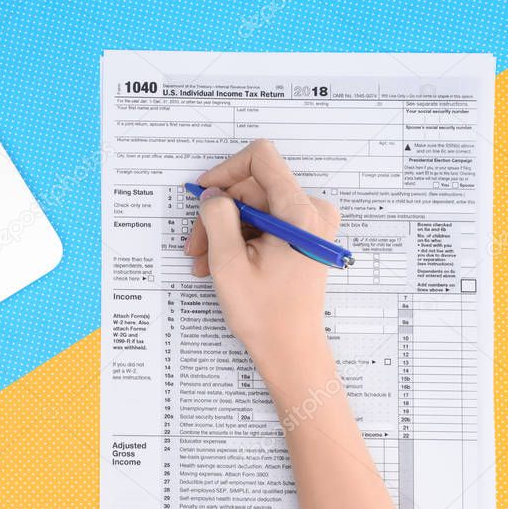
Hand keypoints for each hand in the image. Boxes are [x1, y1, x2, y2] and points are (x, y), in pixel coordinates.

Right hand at [184, 140, 340, 390]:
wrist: (290, 349)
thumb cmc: (264, 313)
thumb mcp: (228, 262)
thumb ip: (216, 217)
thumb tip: (212, 194)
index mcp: (300, 213)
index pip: (261, 158)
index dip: (226, 170)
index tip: (203, 194)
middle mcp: (312, 211)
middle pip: (253, 188)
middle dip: (219, 214)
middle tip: (195, 246)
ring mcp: (310, 224)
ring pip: (254, 206)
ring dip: (224, 230)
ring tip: (204, 262)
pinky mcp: (304, 236)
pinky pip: (264, 221)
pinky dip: (239, 238)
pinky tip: (220, 262)